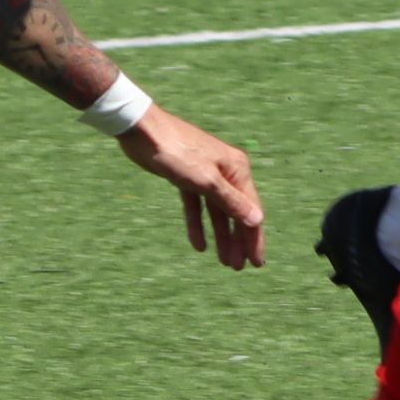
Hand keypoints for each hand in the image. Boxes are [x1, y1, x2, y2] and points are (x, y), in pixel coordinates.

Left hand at [118, 109, 263, 269]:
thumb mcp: (206, 180)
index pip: (251, 211)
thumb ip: (231, 202)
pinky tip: (199, 245)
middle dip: (239, 241)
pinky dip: (198, 224)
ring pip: (217, 212)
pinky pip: (197, 206)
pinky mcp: (187, 178)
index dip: (254, 238)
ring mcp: (206, 175)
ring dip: (221, 236)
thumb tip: (256, 220)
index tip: (256, 263)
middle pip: (236, 213)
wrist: (143, 131)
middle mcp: (226, 171)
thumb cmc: (176, 152)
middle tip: (239, 267)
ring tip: (224, 262)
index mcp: (237, 169)